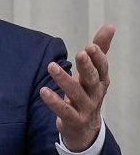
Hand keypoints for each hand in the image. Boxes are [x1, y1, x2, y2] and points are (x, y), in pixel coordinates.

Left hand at [39, 24, 114, 152]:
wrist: (85, 128)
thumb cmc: (87, 92)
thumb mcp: (93, 72)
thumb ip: (100, 50)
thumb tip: (110, 26)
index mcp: (100, 80)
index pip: (102, 68)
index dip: (98, 57)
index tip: (90, 46)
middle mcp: (95, 93)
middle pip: (92, 79)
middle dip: (87, 66)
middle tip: (80, 53)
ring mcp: (85, 108)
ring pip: (76, 93)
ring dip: (64, 80)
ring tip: (51, 66)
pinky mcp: (73, 120)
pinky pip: (64, 110)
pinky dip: (54, 101)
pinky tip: (43, 91)